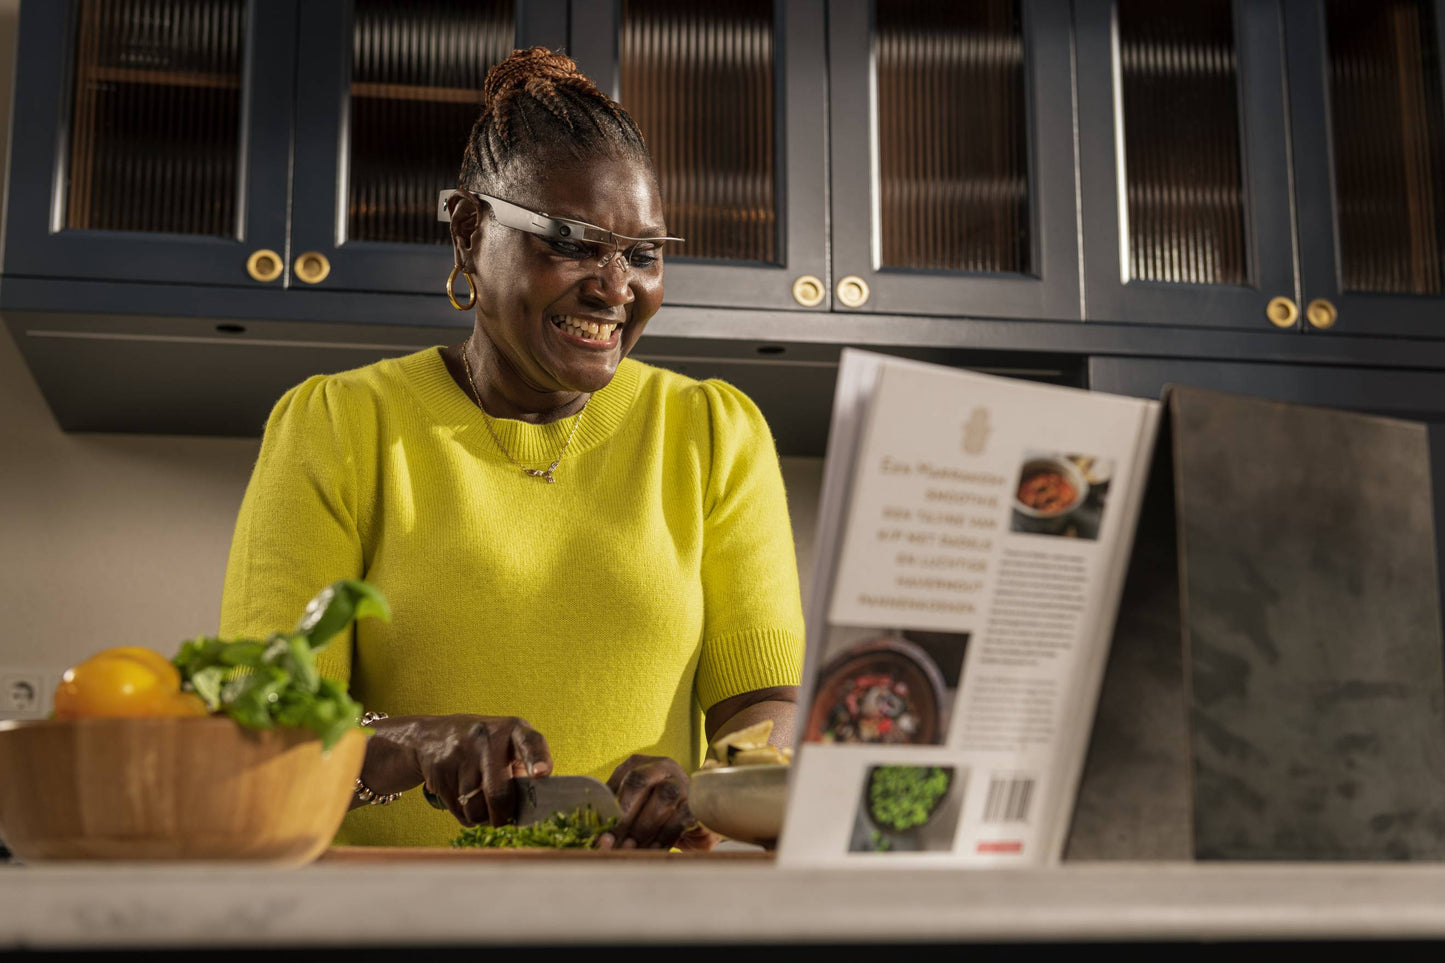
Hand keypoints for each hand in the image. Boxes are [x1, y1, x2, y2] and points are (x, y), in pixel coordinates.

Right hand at [357, 714, 551, 826]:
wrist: (433, 736)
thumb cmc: (485, 746)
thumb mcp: (507, 744)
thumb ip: (523, 770)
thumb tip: (534, 808)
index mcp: (512, 730)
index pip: (529, 743)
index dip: (537, 759)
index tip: (541, 773)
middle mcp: (487, 738)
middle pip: (499, 793)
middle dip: (504, 816)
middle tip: (505, 819)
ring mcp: (461, 753)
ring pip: (476, 809)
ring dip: (483, 819)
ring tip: (482, 804)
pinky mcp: (440, 770)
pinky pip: (459, 811)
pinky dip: (466, 815)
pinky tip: (465, 799)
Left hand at [599, 755, 716, 850]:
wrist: (690, 814)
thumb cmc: (649, 810)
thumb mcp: (628, 806)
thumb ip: (612, 815)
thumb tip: (597, 840)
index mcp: (639, 763)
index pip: (624, 779)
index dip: (612, 808)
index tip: (601, 836)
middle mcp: (662, 767)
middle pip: (640, 783)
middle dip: (625, 818)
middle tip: (613, 845)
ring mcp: (682, 782)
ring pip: (663, 798)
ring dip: (643, 829)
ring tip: (629, 849)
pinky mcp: (697, 803)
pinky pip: (680, 819)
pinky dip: (663, 838)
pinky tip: (651, 851)